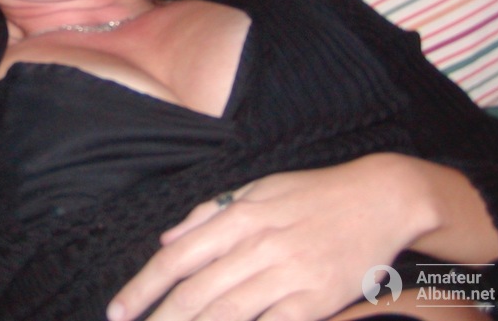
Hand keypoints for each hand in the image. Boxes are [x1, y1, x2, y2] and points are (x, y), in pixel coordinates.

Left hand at [106, 154, 435, 320]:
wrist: (380, 198)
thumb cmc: (312, 193)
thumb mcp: (256, 189)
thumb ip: (208, 216)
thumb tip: (167, 240)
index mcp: (238, 217)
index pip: (176, 259)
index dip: (142, 288)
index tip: (118, 310)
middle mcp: (257, 246)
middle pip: (195, 294)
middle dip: (159, 320)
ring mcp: (288, 275)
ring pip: (227, 314)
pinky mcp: (316, 300)